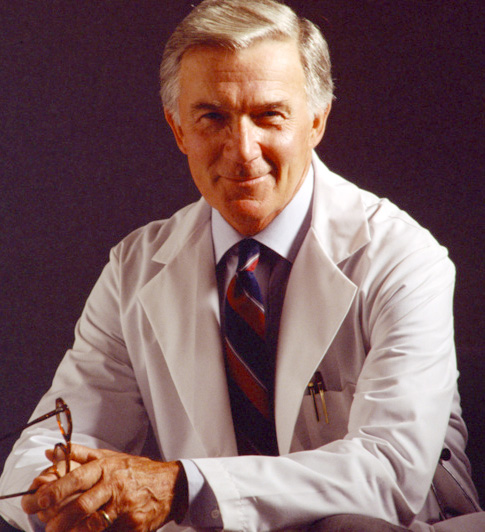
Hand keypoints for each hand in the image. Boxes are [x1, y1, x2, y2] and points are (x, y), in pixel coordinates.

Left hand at [22, 444, 187, 531]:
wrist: (170, 485)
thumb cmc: (135, 471)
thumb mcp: (110, 457)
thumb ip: (80, 455)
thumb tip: (52, 452)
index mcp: (107, 467)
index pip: (78, 477)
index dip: (57, 489)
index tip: (39, 499)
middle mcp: (115, 485)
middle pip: (82, 505)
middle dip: (60, 519)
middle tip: (47, 527)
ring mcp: (126, 507)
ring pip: (94, 524)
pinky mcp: (135, 525)